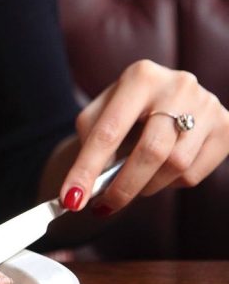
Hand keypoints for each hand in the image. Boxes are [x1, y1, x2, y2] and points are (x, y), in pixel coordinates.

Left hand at [61, 60, 228, 215]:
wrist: (161, 101)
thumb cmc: (123, 111)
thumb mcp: (99, 115)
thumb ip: (90, 143)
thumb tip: (83, 188)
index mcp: (140, 76)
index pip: (108, 132)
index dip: (87, 169)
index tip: (70, 199)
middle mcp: (179, 85)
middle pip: (150, 151)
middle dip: (122, 187)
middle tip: (103, 207)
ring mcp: (208, 105)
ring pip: (175, 166)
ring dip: (146, 185)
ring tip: (133, 182)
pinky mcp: (226, 127)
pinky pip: (193, 173)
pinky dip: (170, 183)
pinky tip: (160, 170)